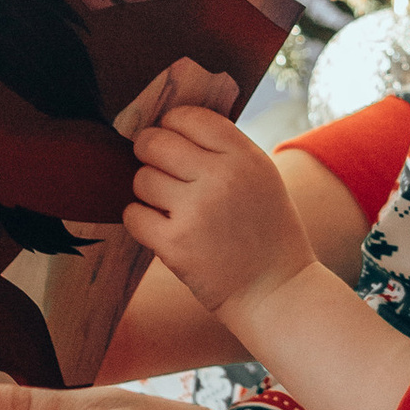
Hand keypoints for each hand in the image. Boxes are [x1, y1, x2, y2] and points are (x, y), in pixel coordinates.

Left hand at [125, 106, 313, 339]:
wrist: (276, 291)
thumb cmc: (266, 232)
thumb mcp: (262, 177)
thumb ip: (225, 150)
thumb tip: (171, 126)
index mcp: (245, 157)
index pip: (189, 117)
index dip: (171, 124)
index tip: (170, 138)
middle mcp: (221, 178)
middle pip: (156, 142)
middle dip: (149, 152)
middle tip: (156, 167)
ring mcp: (196, 211)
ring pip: (142, 178)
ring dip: (148, 191)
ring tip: (169, 206)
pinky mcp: (175, 244)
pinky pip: (133, 215)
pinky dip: (140, 220)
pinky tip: (159, 227)